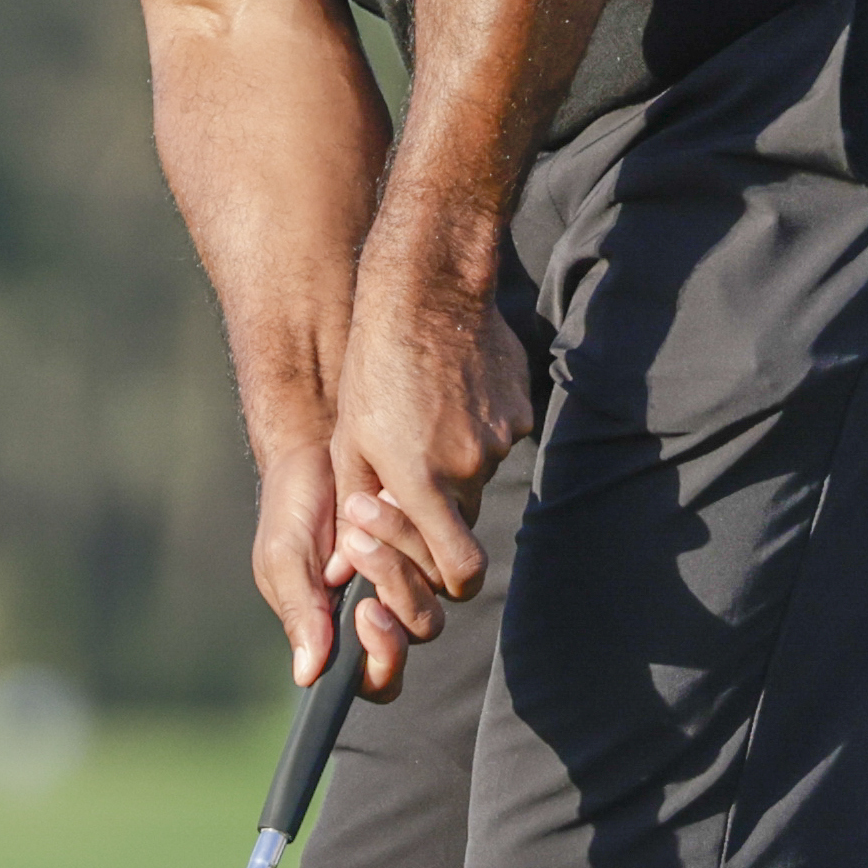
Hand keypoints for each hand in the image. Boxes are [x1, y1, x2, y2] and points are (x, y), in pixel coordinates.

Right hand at [251, 438, 419, 699]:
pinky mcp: (430, 545)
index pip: (376, 678)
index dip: (382, 659)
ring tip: (360, 509)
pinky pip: (444, 550)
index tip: (367, 612)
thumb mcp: (283, 560)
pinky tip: (382, 496)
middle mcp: (382, 612)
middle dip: (395, 590)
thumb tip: (307, 675)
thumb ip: (300, 613)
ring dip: (401, 552)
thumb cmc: (290, 511)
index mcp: (340, 632)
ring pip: (436, 592)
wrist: (313, 452)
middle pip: (416, 634)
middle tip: (358, 545)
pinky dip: (413, 525)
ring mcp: (410, 578)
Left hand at [319, 276, 533, 682]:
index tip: (415, 550)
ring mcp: (501, 440)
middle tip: (407, 478)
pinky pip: (499, 440)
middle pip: (464, 526)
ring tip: (421, 416)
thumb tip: (346, 567)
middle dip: (437, 517)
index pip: (459, 572)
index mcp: (421, 482)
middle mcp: (468, 469)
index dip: (444, 576)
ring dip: (452, 465)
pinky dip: (474, 431)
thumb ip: (356, 508)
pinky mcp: (521, 412)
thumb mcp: (348, 441)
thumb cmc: (373, 367)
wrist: (427, 291)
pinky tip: (450, 393)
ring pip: (479, 478)